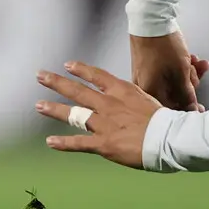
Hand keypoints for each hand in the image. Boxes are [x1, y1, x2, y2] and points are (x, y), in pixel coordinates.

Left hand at [35, 61, 163, 168]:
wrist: (169, 138)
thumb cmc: (167, 121)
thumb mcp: (150, 101)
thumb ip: (136, 101)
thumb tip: (136, 102)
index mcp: (122, 92)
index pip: (97, 76)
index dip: (81, 70)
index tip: (68, 65)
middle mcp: (109, 104)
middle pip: (78, 91)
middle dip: (57, 82)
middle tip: (41, 76)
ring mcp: (104, 124)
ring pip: (73, 114)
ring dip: (54, 109)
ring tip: (39, 106)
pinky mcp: (104, 144)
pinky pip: (79, 143)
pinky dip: (63, 143)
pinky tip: (50, 142)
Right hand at [130, 31, 208, 111]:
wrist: (150, 19)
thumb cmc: (161, 45)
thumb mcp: (181, 73)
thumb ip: (187, 95)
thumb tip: (192, 110)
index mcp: (150, 92)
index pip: (172, 109)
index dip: (188, 108)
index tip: (200, 107)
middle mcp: (146, 87)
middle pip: (174, 94)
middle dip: (190, 83)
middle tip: (197, 73)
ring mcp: (148, 76)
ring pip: (174, 81)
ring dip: (189, 72)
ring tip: (196, 62)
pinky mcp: (150, 65)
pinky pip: (169, 71)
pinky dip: (181, 65)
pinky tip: (190, 58)